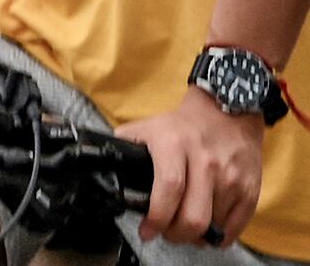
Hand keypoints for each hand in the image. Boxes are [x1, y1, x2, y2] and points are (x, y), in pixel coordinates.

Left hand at [126, 90, 264, 247]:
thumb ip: (125, 147)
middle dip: (175, 235)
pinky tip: (206, 231)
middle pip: (193, 217)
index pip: (168, 189)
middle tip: (166, 233)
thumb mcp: (147, 127)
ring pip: (213, 226)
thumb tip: (101, 166)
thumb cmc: (181, 126)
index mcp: (174, 145)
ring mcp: (231, 179)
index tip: (147, 231)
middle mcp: (205, 163)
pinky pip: (234, 228)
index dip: (157, 217)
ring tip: (183, 230)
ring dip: (195, 237)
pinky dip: (218, 238)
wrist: (227, 114)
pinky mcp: (250, 191)